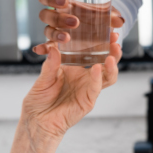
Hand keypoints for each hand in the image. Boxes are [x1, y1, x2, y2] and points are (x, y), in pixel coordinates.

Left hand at [5, 44, 119, 152]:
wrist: (37, 121)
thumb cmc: (39, 100)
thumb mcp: (43, 78)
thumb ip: (50, 64)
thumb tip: (54, 48)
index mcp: (75, 68)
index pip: (91, 52)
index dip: (99, 43)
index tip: (104, 31)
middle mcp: (85, 77)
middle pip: (105, 62)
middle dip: (112, 51)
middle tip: (115, 40)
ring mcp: (89, 88)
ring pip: (108, 75)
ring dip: (112, 64)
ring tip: (113, 54)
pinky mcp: (89, 100)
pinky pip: (97, 88)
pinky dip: (99, 78)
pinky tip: (98, 68)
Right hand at [34, 0, 124, 54]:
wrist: (100, 30)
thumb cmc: (98, 17)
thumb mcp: (105, 14)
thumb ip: (112, 17)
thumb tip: (119, 21)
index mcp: (62, 5)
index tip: (64, 2)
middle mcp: (55, 17)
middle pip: (46, 15)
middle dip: (58, 18)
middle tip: (75, 22)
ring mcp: (55, 31)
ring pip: (47, 31)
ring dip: (56, 34)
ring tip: (68, 38)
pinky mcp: (57, 45)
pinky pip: (47, 47)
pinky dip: (42, 48)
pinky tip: (39, 51)